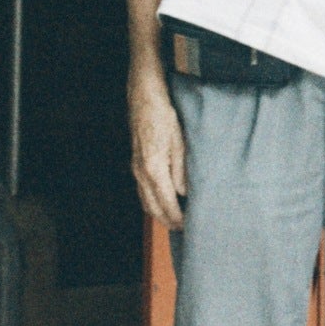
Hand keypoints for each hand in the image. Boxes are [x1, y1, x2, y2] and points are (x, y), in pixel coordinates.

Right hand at [130, 76, 187, 228]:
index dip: (177, 218)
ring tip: (175, 219)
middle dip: (167, 221)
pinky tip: (163, 200)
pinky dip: (152, 201)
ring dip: (159, 213)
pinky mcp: (136, 162)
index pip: (166, 203)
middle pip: (152, 207)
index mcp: (154, 169)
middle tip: (184, 229)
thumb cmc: (163, 115)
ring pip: (145, 200)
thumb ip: (181, 170)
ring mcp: (136, 168)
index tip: (189, 226)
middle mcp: (141, 172)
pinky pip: (143, 190)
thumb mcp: (179, 142)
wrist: (144, 97)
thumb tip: (184, 193)